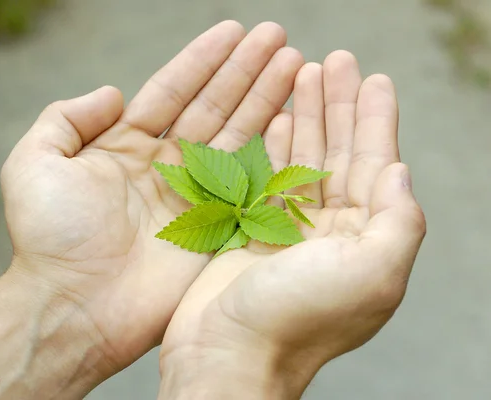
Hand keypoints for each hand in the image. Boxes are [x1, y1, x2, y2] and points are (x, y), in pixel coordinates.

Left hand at [0, 21, 303, 382]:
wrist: (73, 306)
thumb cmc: (49, 238)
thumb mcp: (35, 162)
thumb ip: (65, 118)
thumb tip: (113, 92)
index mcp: (125, 147)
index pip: (172, 92)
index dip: (203, 60)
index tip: (233, 30)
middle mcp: (164, 167)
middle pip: (213, 107)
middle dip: (245, 70)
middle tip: (277, 35)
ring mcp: (193, 196)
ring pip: (237, 136)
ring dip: (265, 98)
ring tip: (294, 62)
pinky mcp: (215, 228)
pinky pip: (249, 182)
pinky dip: (272, 151)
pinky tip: (292, 119)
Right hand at [159, 51, 425, 398]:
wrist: (227, 356)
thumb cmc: (298, 320)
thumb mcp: (372, 272)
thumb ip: (397, 219)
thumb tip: (397, 168)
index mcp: (366, 239)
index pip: (376, 165)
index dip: (376, 119)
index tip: (373, 78)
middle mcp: (332, 233)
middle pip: (338, 154)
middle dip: (338, 107)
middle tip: (332, 62)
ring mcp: (290, 231)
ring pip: (301, 161)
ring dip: (305, 118)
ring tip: (301, 76)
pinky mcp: (252, 232)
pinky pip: (265, 178)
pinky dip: (269, 148)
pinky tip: (273, 119)